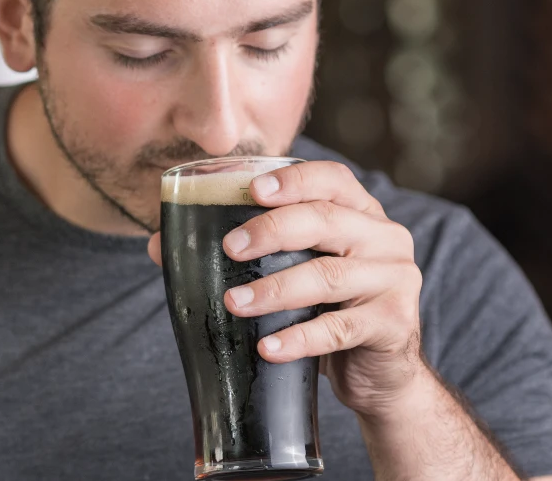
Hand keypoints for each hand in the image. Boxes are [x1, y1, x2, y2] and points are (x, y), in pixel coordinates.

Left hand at [148, 161, 427, 417]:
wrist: (379, 372)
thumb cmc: (324, 308)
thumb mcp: (289, 271)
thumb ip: (238, 253)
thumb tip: (157, 245)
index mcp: (358, 213)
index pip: (332, 179)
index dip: (293, 180)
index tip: (252, 190)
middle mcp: (384, 238)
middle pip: (326, 221)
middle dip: (272, 230)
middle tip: (229, 248)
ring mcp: (394, 280)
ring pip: (328, 277)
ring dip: (274, 289)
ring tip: (233, 303)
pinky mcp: (394, 324)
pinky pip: (340, 329)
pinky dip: (299, 338)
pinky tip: (267, 347)